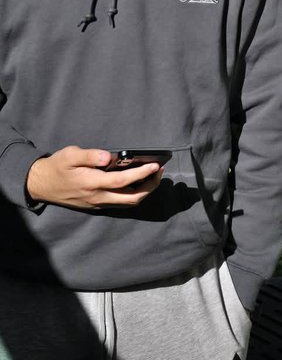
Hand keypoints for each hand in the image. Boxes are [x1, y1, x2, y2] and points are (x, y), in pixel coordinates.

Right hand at [26, 147, 163, 209]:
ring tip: (153, 176)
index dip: (141, 174)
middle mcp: (97, 197)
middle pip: (131, 198)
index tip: (155, 165)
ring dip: (143, 192)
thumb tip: (108, 157)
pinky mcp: (96, 205)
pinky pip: (119, 204)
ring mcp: (97, 203)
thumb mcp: (70, 155)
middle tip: (159, 172)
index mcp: (92, 183)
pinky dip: (133, 195)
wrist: (42, 184)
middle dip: (149, 186)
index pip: (122, 181)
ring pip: (127, 203)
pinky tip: (138, 183)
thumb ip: (89, 155)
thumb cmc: (57, 167)